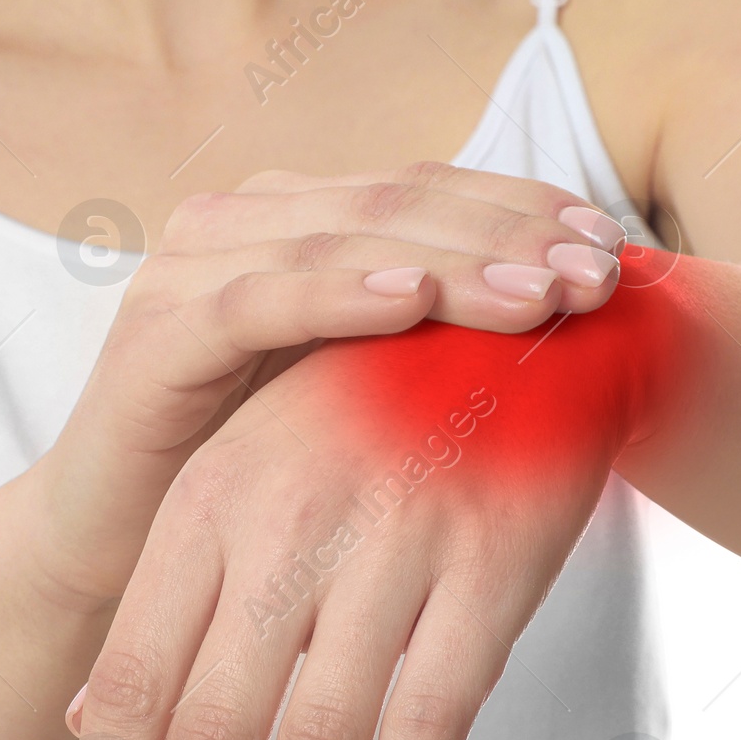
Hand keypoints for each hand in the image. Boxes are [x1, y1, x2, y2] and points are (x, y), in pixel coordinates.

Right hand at [19, 163, 628, 606]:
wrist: (127, 549)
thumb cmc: (258, 474)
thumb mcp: (362, 393)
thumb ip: (432, 338)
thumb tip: (573, 320)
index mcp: (300, 222)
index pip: (430, 190)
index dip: (524, 206)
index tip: (613, 244)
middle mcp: (246, 223)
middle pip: (397, 203)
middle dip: (508, 235)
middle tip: (597, 272)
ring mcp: (194, 268)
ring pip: (340, 240)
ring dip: (450, 263)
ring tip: (538, 294)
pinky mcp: (156, 331)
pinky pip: (259, 301)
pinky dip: (338, 294)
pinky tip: (415, 301)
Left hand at [57, 229, 690, 739]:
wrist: (524, 322)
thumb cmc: (367, 413)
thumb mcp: (247, 468)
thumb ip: (171, 591)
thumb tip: (88, 720)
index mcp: (210, 498)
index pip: (136, 683)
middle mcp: (287, 521)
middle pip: (215, 730)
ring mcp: (394, 539)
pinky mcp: (490, 562)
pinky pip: (436, 714)